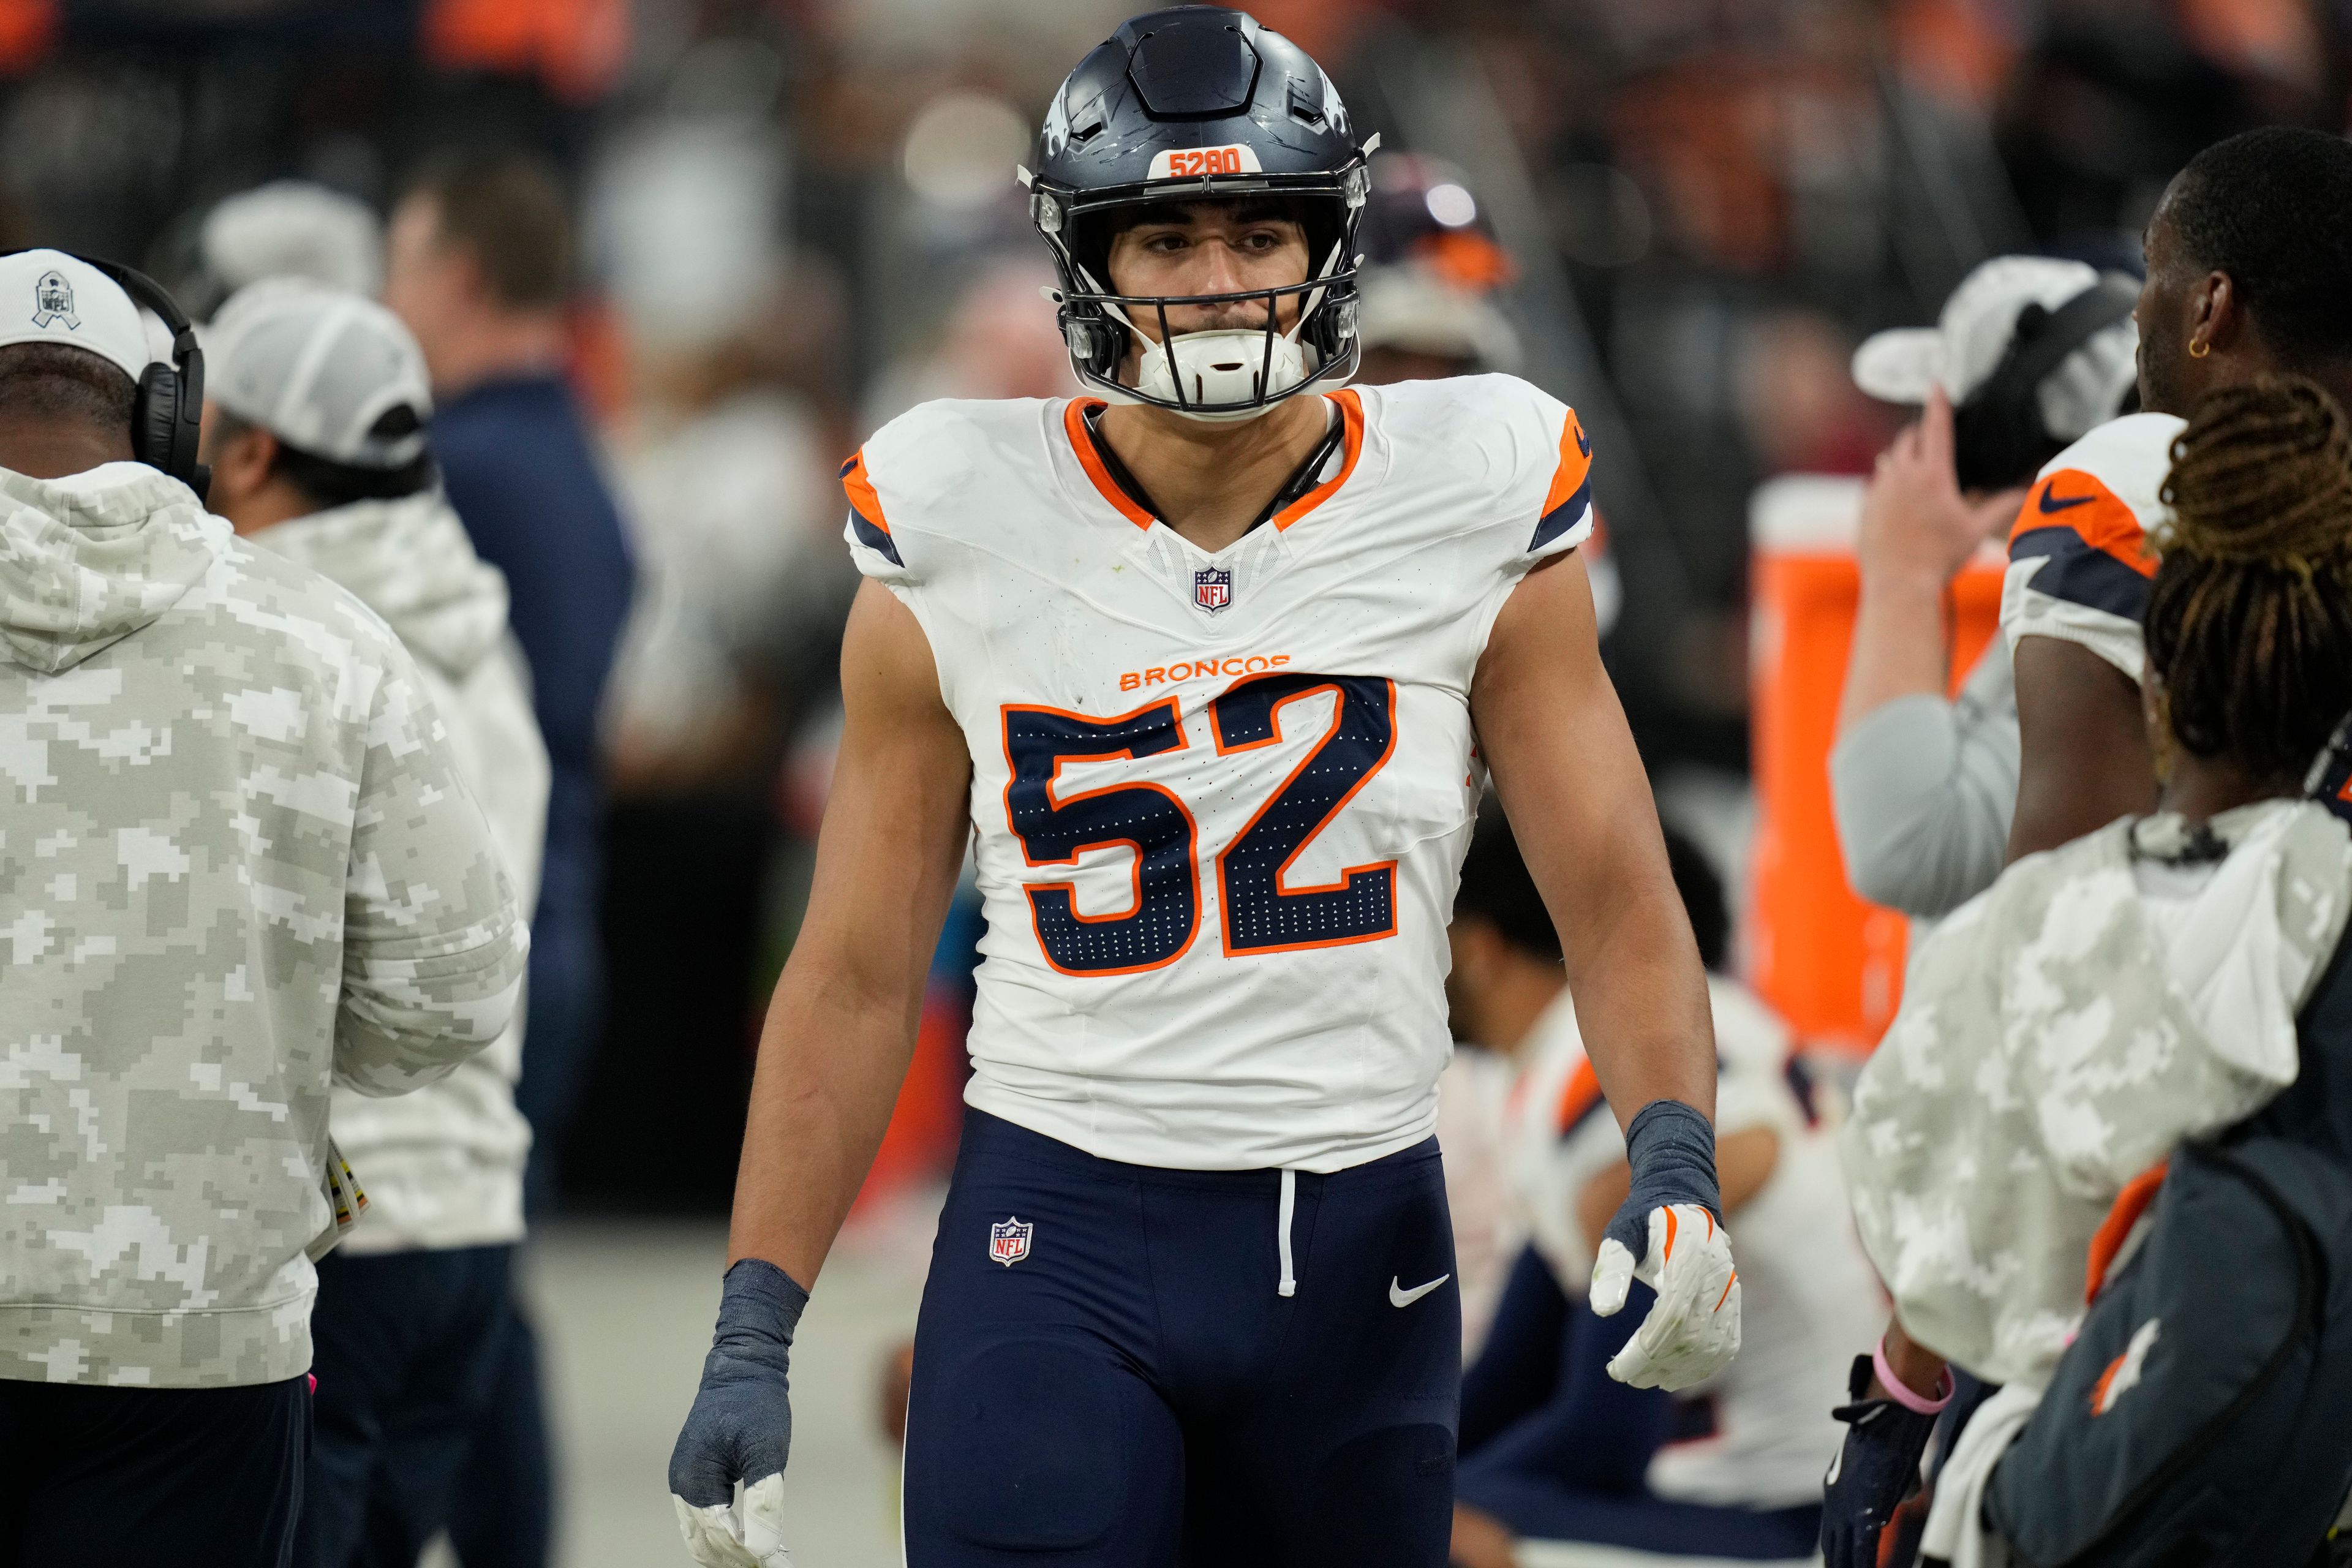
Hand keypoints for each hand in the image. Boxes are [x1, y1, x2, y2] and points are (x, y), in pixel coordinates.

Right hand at [669, 1259, 807, 1567]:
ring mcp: (687, 1482)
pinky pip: (708, 1519)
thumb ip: (763, 1502)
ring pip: (704, 1536)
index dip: (748, 1554)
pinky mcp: (698, 1478)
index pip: (720, 1536)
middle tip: (775, 1564)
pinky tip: (758, 1543)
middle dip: (737, 1559)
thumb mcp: (767, 1451)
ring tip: (770, 1559)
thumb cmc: (756, 1404)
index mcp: (694, 1481)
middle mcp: (683, 1486)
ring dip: (732, 1552)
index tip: (778, 1564)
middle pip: (706, 1544)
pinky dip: (729, 1535)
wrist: (742, 1366)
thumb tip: (763, 1549)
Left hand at [1590, 1203, 1739, 1389]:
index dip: (1645, 1348)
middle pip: (1692, 1334)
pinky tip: (1677, 1377)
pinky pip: (1728, 1342)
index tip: (1617, 1367)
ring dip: (1681, 1372)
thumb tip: (1603, 1312)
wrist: (1681, 1200)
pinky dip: (1705, 1366)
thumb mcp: (1620, 1235)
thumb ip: (1612, 1269)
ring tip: (1646, 1380)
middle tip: (1625, 1376)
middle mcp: (1716, 1272)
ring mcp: (1730, 1287)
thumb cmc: (1643, 1220)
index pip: (1671, 1313)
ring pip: (1713, 1344)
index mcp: (1687, 1252)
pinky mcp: (1734, 1299)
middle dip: (1657, 1364)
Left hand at [1819, 1353, 1940, 1567]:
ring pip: (1843, 1550)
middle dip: (1837, 1563)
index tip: (1835, 1563)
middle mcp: (1837, 1501)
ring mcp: (1848, 1506)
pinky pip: (1861, 1548)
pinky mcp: (1865, 1510)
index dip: (1834, 1550)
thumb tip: (1903, 1499)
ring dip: (1846, 1565)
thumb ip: (1894, 1489)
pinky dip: (1862, 1563)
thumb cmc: (1891, 1437)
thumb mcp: (1891, 1468)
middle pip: (1833, 1544)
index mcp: (1836, 1491)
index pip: (1831, 1530)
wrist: (1887, 1416)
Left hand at [1858, 388, 2027, 589]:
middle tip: (1929, 438)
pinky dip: (1886, 484)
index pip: (1936, 428)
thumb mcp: (1975, 531)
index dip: (1938, 403)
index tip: (1936, 384)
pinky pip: (1874, 485)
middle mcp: (1902, 476)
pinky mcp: (1865, 507)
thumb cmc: (1940, 559)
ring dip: (1901, 458)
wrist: (1898, 585)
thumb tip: (2027, 492)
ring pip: (1888, 460)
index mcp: (1932, 475)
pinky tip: (1896, 498)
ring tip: (1914, 470)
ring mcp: (1879, 490)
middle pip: (1908, 439)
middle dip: (1919, 433)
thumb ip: (2001, 507)